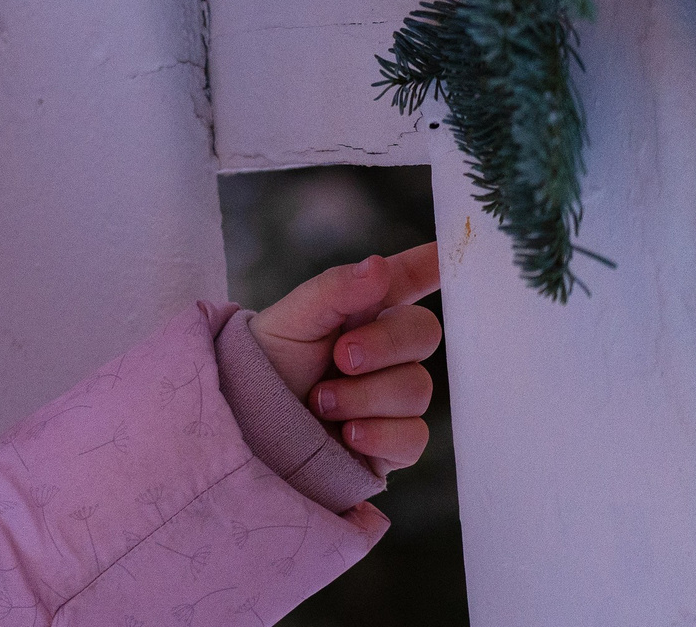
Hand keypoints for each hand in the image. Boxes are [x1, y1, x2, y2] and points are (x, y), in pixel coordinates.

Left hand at [250, 242, 442, 474]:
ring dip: (363, 396)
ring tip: (321, 402)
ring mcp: (393, 399)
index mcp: (362, 310)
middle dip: (384, 344)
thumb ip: (335, 290)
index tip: (448, 251)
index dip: (432, 264)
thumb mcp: (290, 320)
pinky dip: (377, 434)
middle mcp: (386, 351)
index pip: (407, 279)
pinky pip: (413, 436)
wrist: (247, 429)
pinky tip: (346, 434)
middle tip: (341, 357)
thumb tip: (379, 266)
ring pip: (417, 389)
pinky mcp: (394, 444)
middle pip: (425, 333)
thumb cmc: (265, 367)